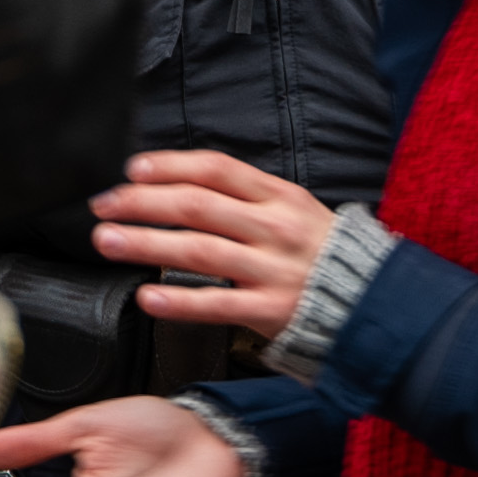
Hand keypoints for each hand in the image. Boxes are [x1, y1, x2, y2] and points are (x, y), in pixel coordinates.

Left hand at [91, 150, 335, 340]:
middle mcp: (275, 228)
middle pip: (197, 206)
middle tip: (103, 206)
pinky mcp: (272, 310)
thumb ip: (245, 197)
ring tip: (109, 241)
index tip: (132, 170)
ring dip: (147, 244)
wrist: (374, 302)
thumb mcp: (293, 210)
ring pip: (199, 250)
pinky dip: (179, 301)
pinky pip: (218, 304)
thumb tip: (179, 182)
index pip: (217, 170)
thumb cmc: (320, 254)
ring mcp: (273, 270)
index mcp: (279, 197)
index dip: (171, 165)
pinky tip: (147, 297)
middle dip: (142, 203)